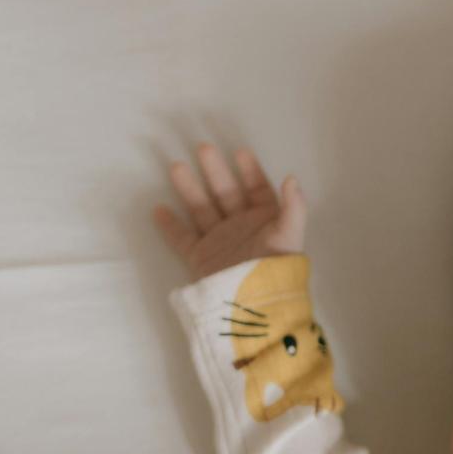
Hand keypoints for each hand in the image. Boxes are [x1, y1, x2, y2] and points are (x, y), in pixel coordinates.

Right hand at [150, 143, 306, 279]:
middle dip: (215, 171)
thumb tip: (291, 177)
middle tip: (203, 147)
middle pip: (225, 193)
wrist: (257, 306)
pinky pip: (183, 238)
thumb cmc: (276, 269)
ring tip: (176, 167)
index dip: (250, 171)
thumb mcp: (290, 236)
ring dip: (189, 188)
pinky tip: (159, 208)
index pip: (257, 190)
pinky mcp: (202, 258)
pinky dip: (170, 225)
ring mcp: (220, 242)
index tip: (239, 152)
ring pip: (201, 209)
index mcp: (265, 221)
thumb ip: (293, 207)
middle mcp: (241, 228)